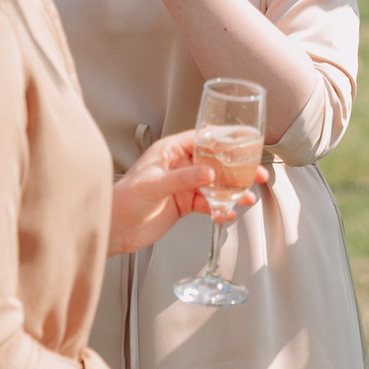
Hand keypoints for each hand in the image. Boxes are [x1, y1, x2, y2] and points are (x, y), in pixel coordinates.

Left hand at [111, 130, 264, 254]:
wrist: (114, 229)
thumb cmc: (122, 200)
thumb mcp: (154, 185)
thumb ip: (182, 178)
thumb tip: (208, 173)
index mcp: (170, 151)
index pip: (203, 138)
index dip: (225, 138)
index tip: (245, 139)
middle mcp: (179, 166)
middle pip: (215, 162)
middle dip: (237, 169)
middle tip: (255, 174)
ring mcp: (183, 185)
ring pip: (215, 184)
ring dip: (232, 191)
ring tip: (246, 197)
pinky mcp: (184, 204)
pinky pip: (209, 203)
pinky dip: (220, 208)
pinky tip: (226, 214)